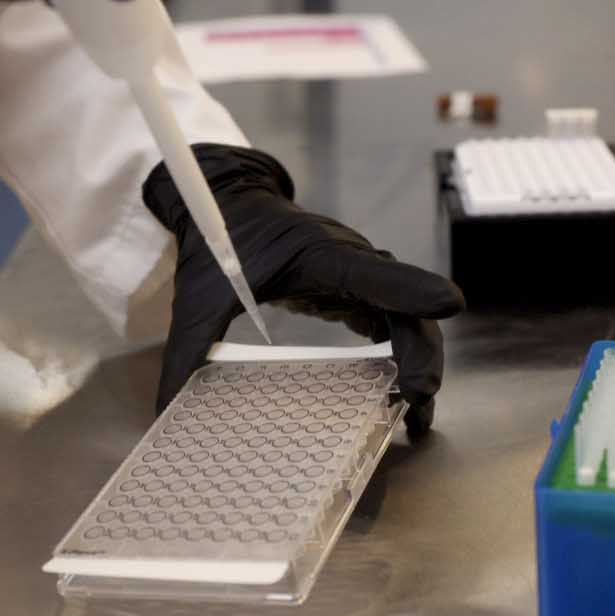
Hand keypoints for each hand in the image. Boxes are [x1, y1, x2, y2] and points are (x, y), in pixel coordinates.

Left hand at [146, 146, 465, 432]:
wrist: (228, 199)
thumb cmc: (220, 239)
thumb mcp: (197, 297)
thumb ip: (187, 351)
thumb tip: (165, 410)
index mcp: (320, 254)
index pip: (373, 272)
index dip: (411, 289)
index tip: (449, 306)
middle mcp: (352, 262)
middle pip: (406, 308)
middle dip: (421, 356)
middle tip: (418, 405)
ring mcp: (360, 275)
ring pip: (407, 319)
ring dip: (419, 362)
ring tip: (417, 416)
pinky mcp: (355, 290)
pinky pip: (391, 323)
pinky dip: (402, 357)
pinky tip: (400, 393)